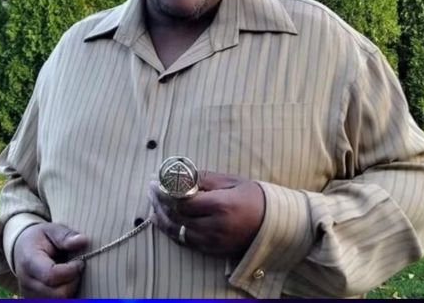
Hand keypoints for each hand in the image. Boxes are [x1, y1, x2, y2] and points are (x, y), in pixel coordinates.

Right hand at [13, 222, 88, 297]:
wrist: (22, 249)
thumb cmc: (40, 238)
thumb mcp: (51, 230)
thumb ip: (65, 236)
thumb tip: (83, 240)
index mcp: (29, 262)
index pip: (51, 276)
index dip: (71, 270)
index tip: (80, 261)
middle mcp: (27, 283)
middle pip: (58, 294)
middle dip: (74, 281)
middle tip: (77, 268)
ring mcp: (30, 295)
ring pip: (59, 300)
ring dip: (71, 289)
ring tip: (70, 274)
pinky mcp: (36, 301)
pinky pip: (58, 302)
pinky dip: (67, 293)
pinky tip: (66, 282)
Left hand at [148, 171, 264, 256]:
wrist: (273, 225)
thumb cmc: (253, 197)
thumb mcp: (231, 181)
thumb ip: (204, 178)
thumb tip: (179, 174)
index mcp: (220, 205)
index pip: (182, 201)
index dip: (165, 192)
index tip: (155, 181)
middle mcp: (214, 226)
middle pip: (176, 216)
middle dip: (159, 202)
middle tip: (151, 190)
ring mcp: (212, 241)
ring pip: (177, 231)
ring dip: (161, 218)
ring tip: (152, 204)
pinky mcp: (211, 250)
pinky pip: (185, 241)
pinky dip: (171, 230)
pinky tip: (161, 221)